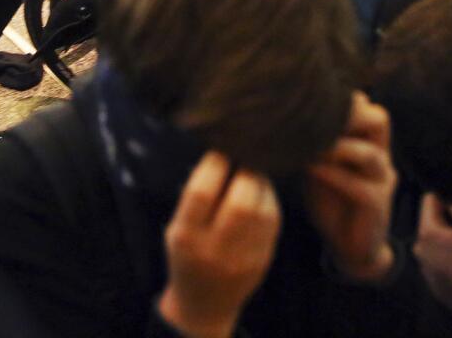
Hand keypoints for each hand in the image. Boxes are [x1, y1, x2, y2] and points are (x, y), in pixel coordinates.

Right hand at [157, 151, 280, 337]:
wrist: (205, 301)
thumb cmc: (187, 253)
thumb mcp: (178, 227)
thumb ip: (196, 196)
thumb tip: (221, 152)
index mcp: (186, 236)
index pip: (202, 192)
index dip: (214, 164)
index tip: (219, 150)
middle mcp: (215, 249)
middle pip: (240, 202)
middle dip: (245, 172)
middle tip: (243, 157)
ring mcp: (243, 257)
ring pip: (263, 210)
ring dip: (261, 183)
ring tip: (252, 172)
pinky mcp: (264, 259)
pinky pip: (274, 221)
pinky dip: (270, 199)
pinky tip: (261, 191)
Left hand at [307, 92, 397, 281]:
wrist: (352, 249)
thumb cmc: (332, 201)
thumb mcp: (319, 165)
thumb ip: (311, 141)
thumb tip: (277, 114)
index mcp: (370, 143)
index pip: (366, 106)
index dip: (341, 97)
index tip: (306, 96)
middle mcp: (381, 157)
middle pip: (378, 119)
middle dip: (346, 113)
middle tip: (310, 115)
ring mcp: (383, 183)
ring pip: (371, 154)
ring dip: (336, 146)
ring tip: (306, 142)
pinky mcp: (377, 207)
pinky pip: (360, 188)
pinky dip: (333, 175)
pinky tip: (309, 168)